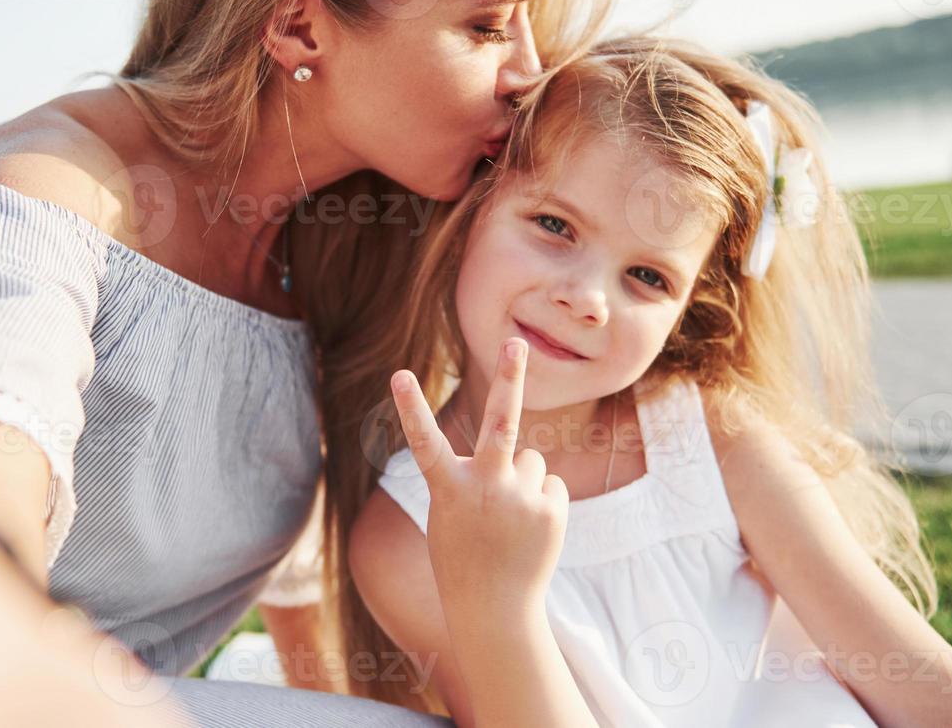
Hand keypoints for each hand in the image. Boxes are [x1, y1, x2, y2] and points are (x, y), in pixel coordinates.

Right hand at [390, 338, 568, 625]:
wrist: (495, 610)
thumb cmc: (462, 554)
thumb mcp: (456, 511)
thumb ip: (482, 475)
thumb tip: (526, 453)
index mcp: (449, 489)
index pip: (425, 442)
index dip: (410, 407)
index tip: (400, 374)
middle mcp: (485, 488)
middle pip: (501, 423)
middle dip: (508, 378)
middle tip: (514, 341)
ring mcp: (521, 498)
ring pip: (532, 461)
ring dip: (525, 481)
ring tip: (512, 518)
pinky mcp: (551, 509)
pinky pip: (550, 484)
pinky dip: (542, 501)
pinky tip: (530, 530)